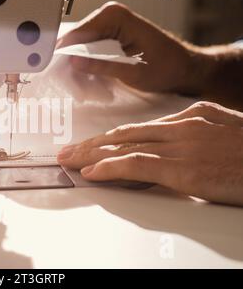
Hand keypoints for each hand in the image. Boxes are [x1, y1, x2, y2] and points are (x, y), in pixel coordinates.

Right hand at [57, 2, 211, 95]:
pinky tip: (94, 85)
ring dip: (80, 72)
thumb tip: (73, 62)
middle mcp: (107, 16)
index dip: (66, 57)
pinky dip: (88, 71)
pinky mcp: (107, 38)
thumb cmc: (167, 68)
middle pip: (74, 43)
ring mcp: (106, 27)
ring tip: (88, 92)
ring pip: (78, 50)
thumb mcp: (133, 71)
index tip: (63, 80)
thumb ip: (102, 65)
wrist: (184, 69)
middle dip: (73, 68)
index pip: (76, 35)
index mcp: (114, 16)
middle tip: (78, 92)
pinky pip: (87, 54)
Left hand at [57, 102, 242, 206]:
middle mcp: (180, 126)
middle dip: (92, 143)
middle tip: (67, 149)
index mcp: (189, 117)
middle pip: (124, 133)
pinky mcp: (183, 168)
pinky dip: (110, 167)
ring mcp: (180, 145)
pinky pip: (136, 164)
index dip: (111, 137)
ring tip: (67, 161)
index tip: (92, 143)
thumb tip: (171, 148)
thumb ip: (194, 136)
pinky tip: (91, 172)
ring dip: (90, 154)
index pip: (139, 128)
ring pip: (123, 146)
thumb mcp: (222, 134)